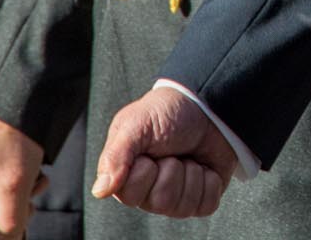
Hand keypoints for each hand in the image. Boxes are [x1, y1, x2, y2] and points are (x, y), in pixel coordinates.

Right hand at [0, 106, 47, 239]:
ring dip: (11, 195)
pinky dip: (6, 180)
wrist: (18, 85)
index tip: (11, 239)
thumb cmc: (13, 130)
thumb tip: (7, 239)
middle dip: (7, 213)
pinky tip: (30, 171)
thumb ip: (9, 220)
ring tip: (37, 182)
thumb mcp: (15, 183)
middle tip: (32, 204)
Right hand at [92, 86, 237, 216]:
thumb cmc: (166, 112)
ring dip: (192, 174)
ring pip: (184, 206)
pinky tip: (204, 166)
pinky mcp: (201, 198)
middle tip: (171, 151)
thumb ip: (115, 155)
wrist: (207, 105)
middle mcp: (150, 192)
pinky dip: (210, 182)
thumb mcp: (136, 123)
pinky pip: (207, 205)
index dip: (145, 171)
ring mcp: (177, 196)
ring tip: (187, 156)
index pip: (130, 194)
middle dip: (172, 170)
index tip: (148, 151)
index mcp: (127, 176)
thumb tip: (100, 191)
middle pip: (161, 202)